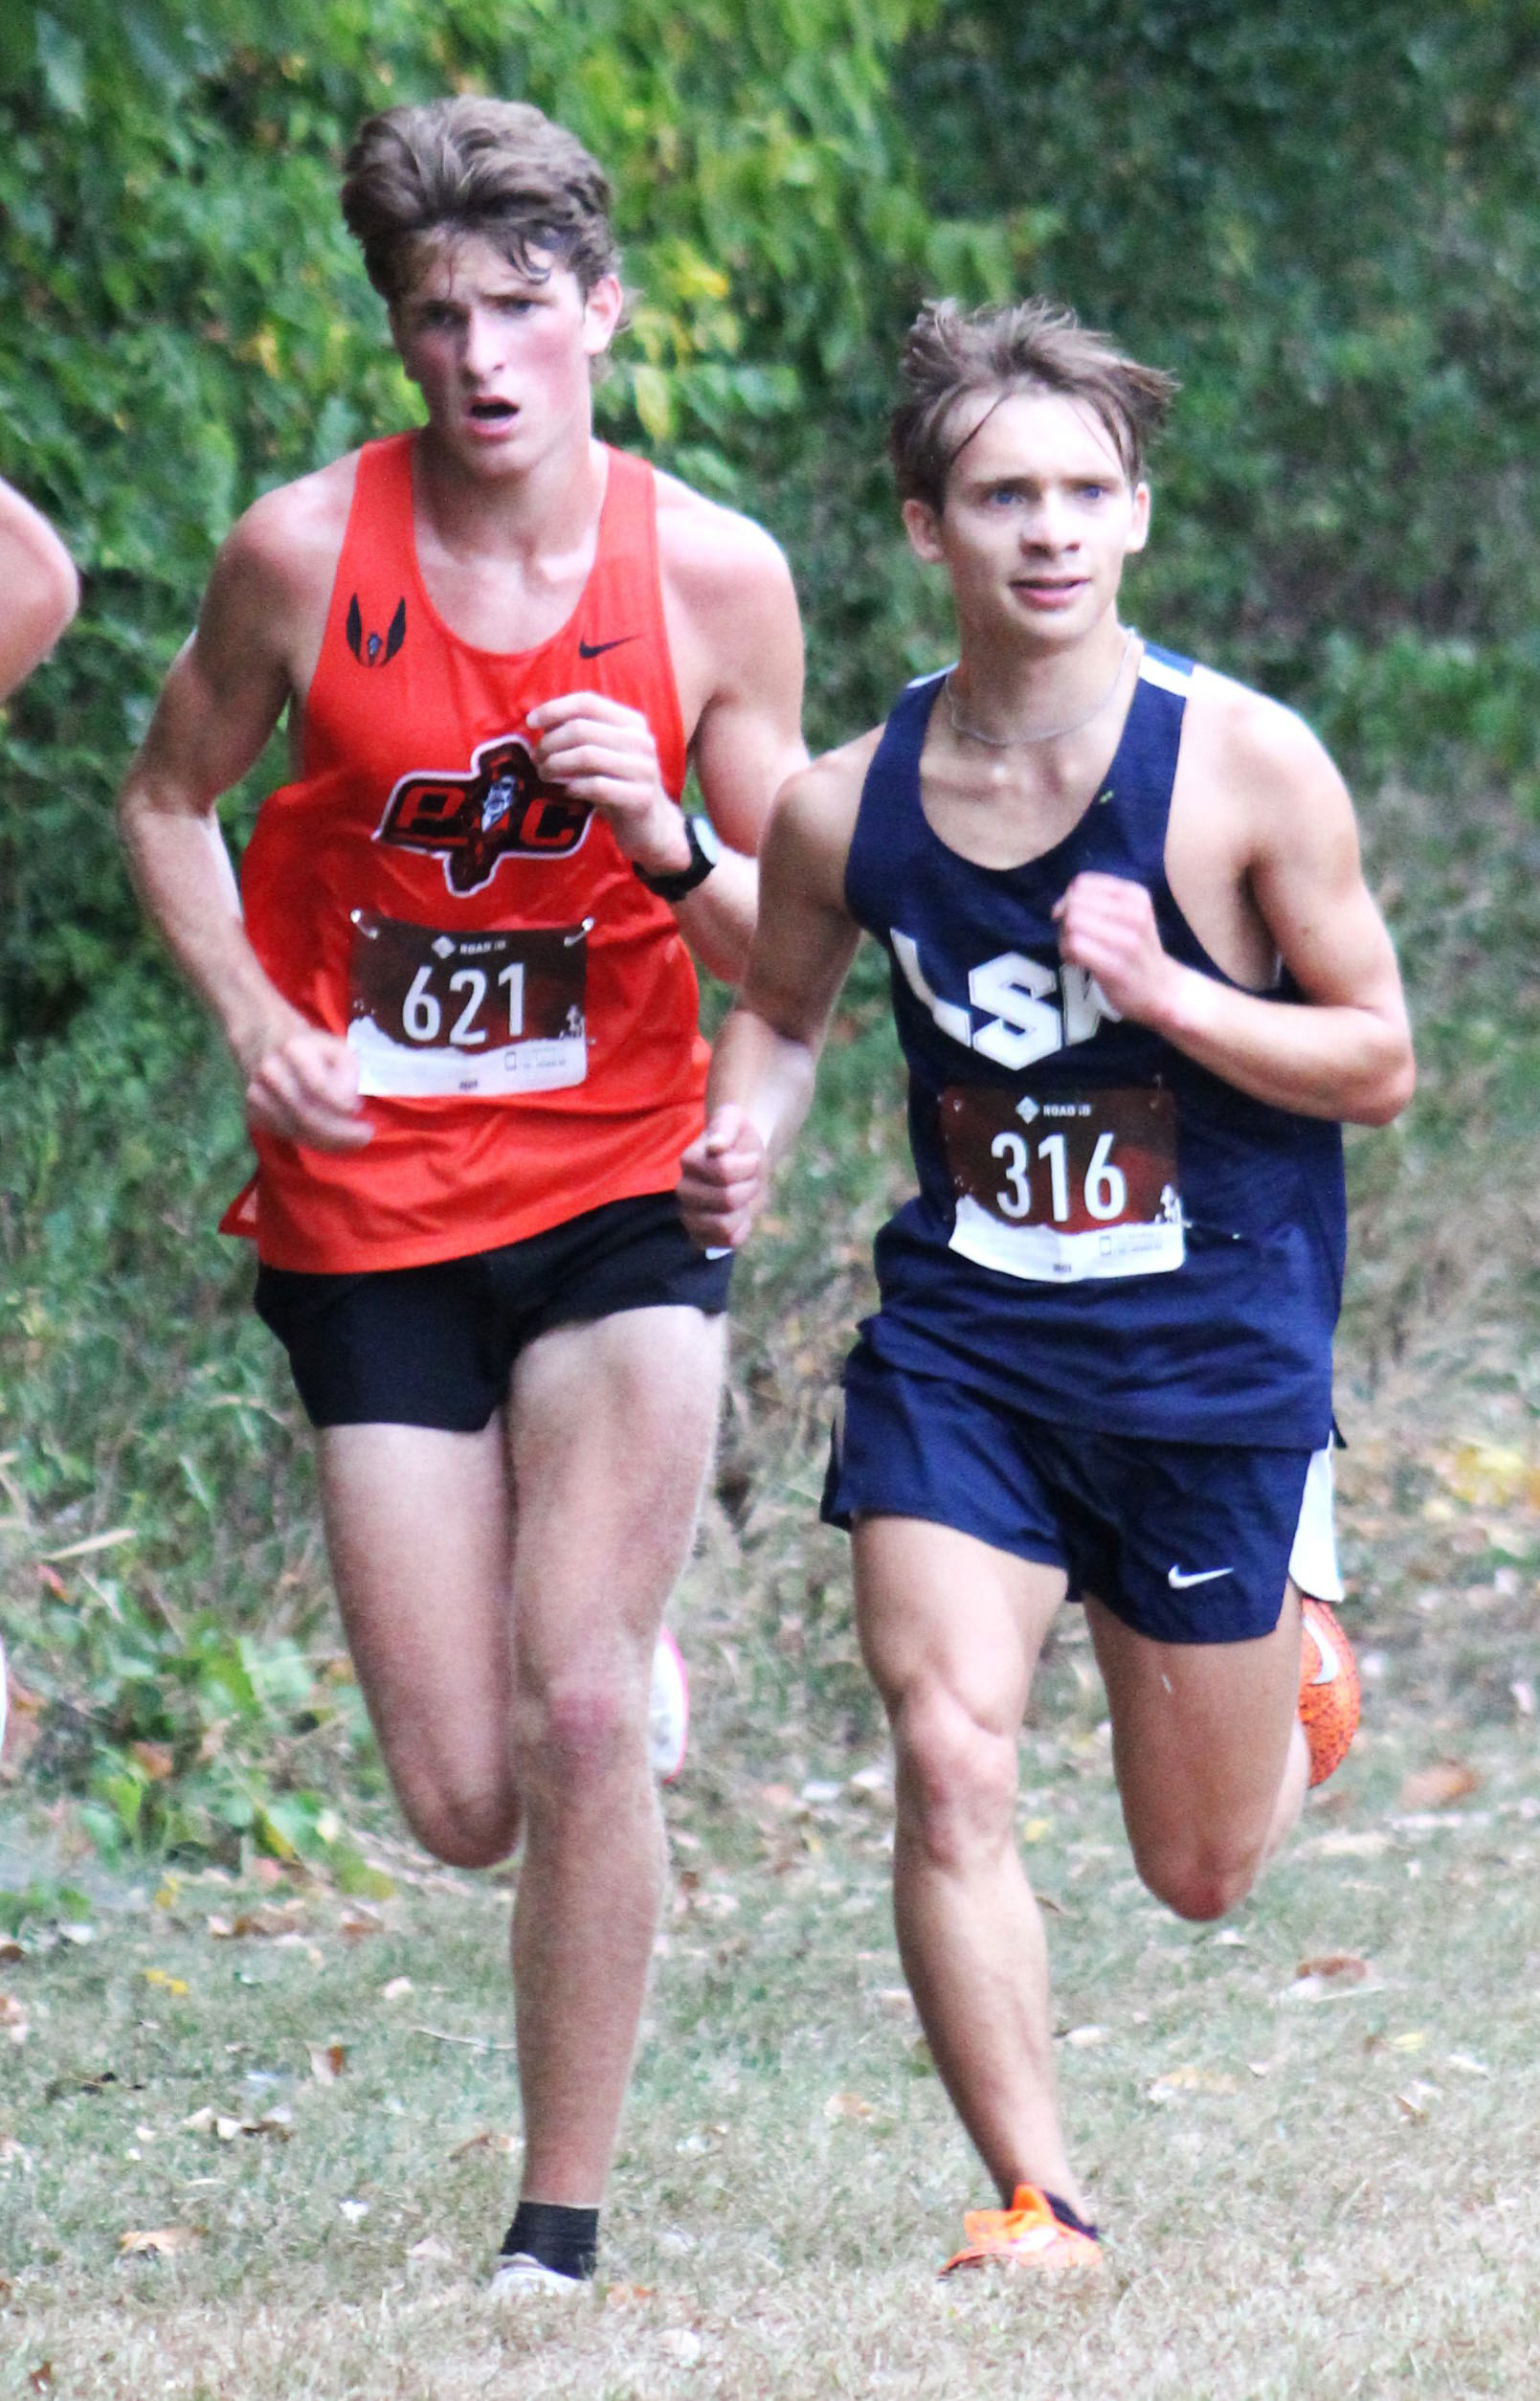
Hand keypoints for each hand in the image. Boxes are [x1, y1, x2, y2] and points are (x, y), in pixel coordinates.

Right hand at [242, 1022, 371, 1151]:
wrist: (263, 1038)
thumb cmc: (308, 1045)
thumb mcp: (337, 1047)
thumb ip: (349, 1072)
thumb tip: (349, 1108)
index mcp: (293, 1049)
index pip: (318, 1087)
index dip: (341, 1104)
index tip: (360, 1109)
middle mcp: (270, 1072)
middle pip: (306, 1114)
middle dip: (340, 1133)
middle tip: (364, 1137)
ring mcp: (256, 1094)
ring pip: (297, 1130)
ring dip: (328, 1142)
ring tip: (352, 1141)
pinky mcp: (253, 1112)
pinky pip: (286, 1135)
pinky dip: (312, 1141)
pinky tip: (329, 1138)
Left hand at [526, 690, 692, 877]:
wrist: (651, 827)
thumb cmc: (617, 785)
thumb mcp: (602, 753)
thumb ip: (579, 734)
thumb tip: (541, 722)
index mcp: (632, 723)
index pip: (588, 702)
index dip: (554, 709)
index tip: (530, 723)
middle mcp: (641, 741)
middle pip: (581, 729)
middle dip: (550, 743)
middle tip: (536, 759)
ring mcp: (644, 769)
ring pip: (586, 756)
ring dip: (556, 765)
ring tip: (544, 774)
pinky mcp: (640, 797)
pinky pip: (596, 786)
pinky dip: (573, 787)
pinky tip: (566, 791)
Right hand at [677, 1105, 768, 1249]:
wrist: (743, 1157)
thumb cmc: (738, 1137)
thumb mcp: (735, 1118)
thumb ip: (726, 1126)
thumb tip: (715, 1146)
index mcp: (688, 1161)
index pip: (724, 1171)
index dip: (748, 1165)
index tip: (750, 1157)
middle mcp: (683, 1190)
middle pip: (727, 1199)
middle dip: (749, 1187)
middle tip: (748, 1179)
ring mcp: (690, 1216)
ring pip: (724, 1226)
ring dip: (745, 1210)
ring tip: (743, 1197)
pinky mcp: (701, 1237)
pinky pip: (726, 1243)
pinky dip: (741, 1229)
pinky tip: (740, 1214)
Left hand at [1053, 872, 1183, 1026]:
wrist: (1162, 990)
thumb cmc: (1136, 952)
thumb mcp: (1128, 915)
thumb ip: (1098, 902)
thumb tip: (1060, 905)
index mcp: (1136, 895)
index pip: (1083, 883)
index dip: (1067, 899)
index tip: (1070, 917)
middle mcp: (1135, 914)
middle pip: (1075, 903)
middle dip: (1064, 920)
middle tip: (1071, 938)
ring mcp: (1128, 941)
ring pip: (1073, 922)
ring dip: (1064, 938)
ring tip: (1075, 951)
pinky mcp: (1116, 966)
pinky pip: (1075, 946)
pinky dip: (1067, 952)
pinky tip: (1076, 962)